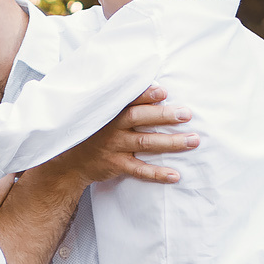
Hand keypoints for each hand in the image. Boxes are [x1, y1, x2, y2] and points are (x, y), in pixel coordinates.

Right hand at [61, 86, 198, 185]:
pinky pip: (139, 170)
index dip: (146, 95)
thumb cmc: (95, 131)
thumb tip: (156, 88)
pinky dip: (157, 173)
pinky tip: (175, 175)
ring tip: (193, 141)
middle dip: (164, 116)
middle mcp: (113, 128)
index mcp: (111, 111)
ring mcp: (115, 147)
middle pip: (140, 119)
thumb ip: (123, 101)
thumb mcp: (102, 112)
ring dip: (171, 142)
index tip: (164, 92)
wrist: (70, 160)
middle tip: (186, 114)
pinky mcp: (116, 165)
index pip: (130, 100)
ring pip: (146, 143)